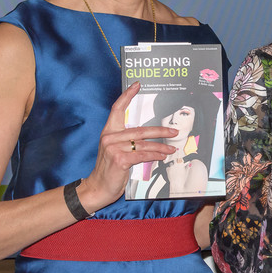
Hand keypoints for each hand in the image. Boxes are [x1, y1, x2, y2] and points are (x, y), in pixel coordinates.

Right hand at [78, 82, 177, 211]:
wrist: (98, 187)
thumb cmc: (109, 169)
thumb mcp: (116, 151)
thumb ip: (128, 141)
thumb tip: (150, 138)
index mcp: (108, 131)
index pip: (117, 109)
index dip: (127, 96)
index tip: (137, 85)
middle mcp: (110, 137)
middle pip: (140, 129)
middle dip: (160, 131)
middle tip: (173, 132)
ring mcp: (114, 148)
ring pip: (144, 144)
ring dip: (161, 147)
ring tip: (172, 148)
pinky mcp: (120, 159)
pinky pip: (142, 155)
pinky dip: (154, 155)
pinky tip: (162, 156)